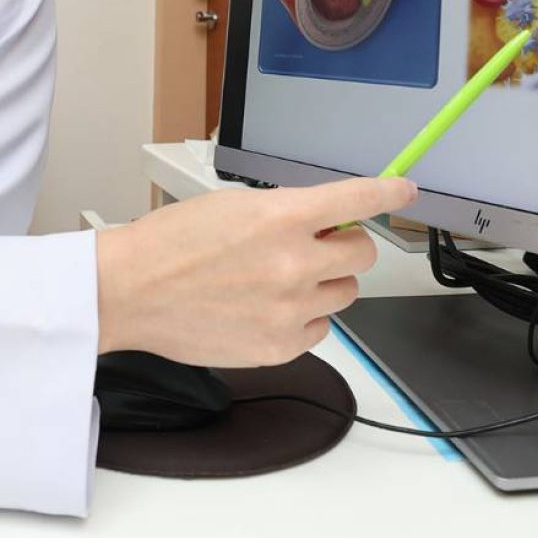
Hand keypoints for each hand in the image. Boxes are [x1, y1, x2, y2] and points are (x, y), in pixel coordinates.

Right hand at [93, 175, 417, 366]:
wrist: (132, 291)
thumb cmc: (172, 245)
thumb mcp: (234, 206)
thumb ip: (287, 212)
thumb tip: (328, 222)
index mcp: (281, 218)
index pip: (357, 200)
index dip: (388, 194)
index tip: (404, 191)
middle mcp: (293, 263)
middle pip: (362, 253)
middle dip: (344, 245)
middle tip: (317, 246)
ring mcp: (290, 309)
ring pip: (344, 293)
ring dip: (322, 283)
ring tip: (276, 281)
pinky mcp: (280, 346)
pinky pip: (321, 330)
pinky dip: (303, 319)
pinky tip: (266, 309)